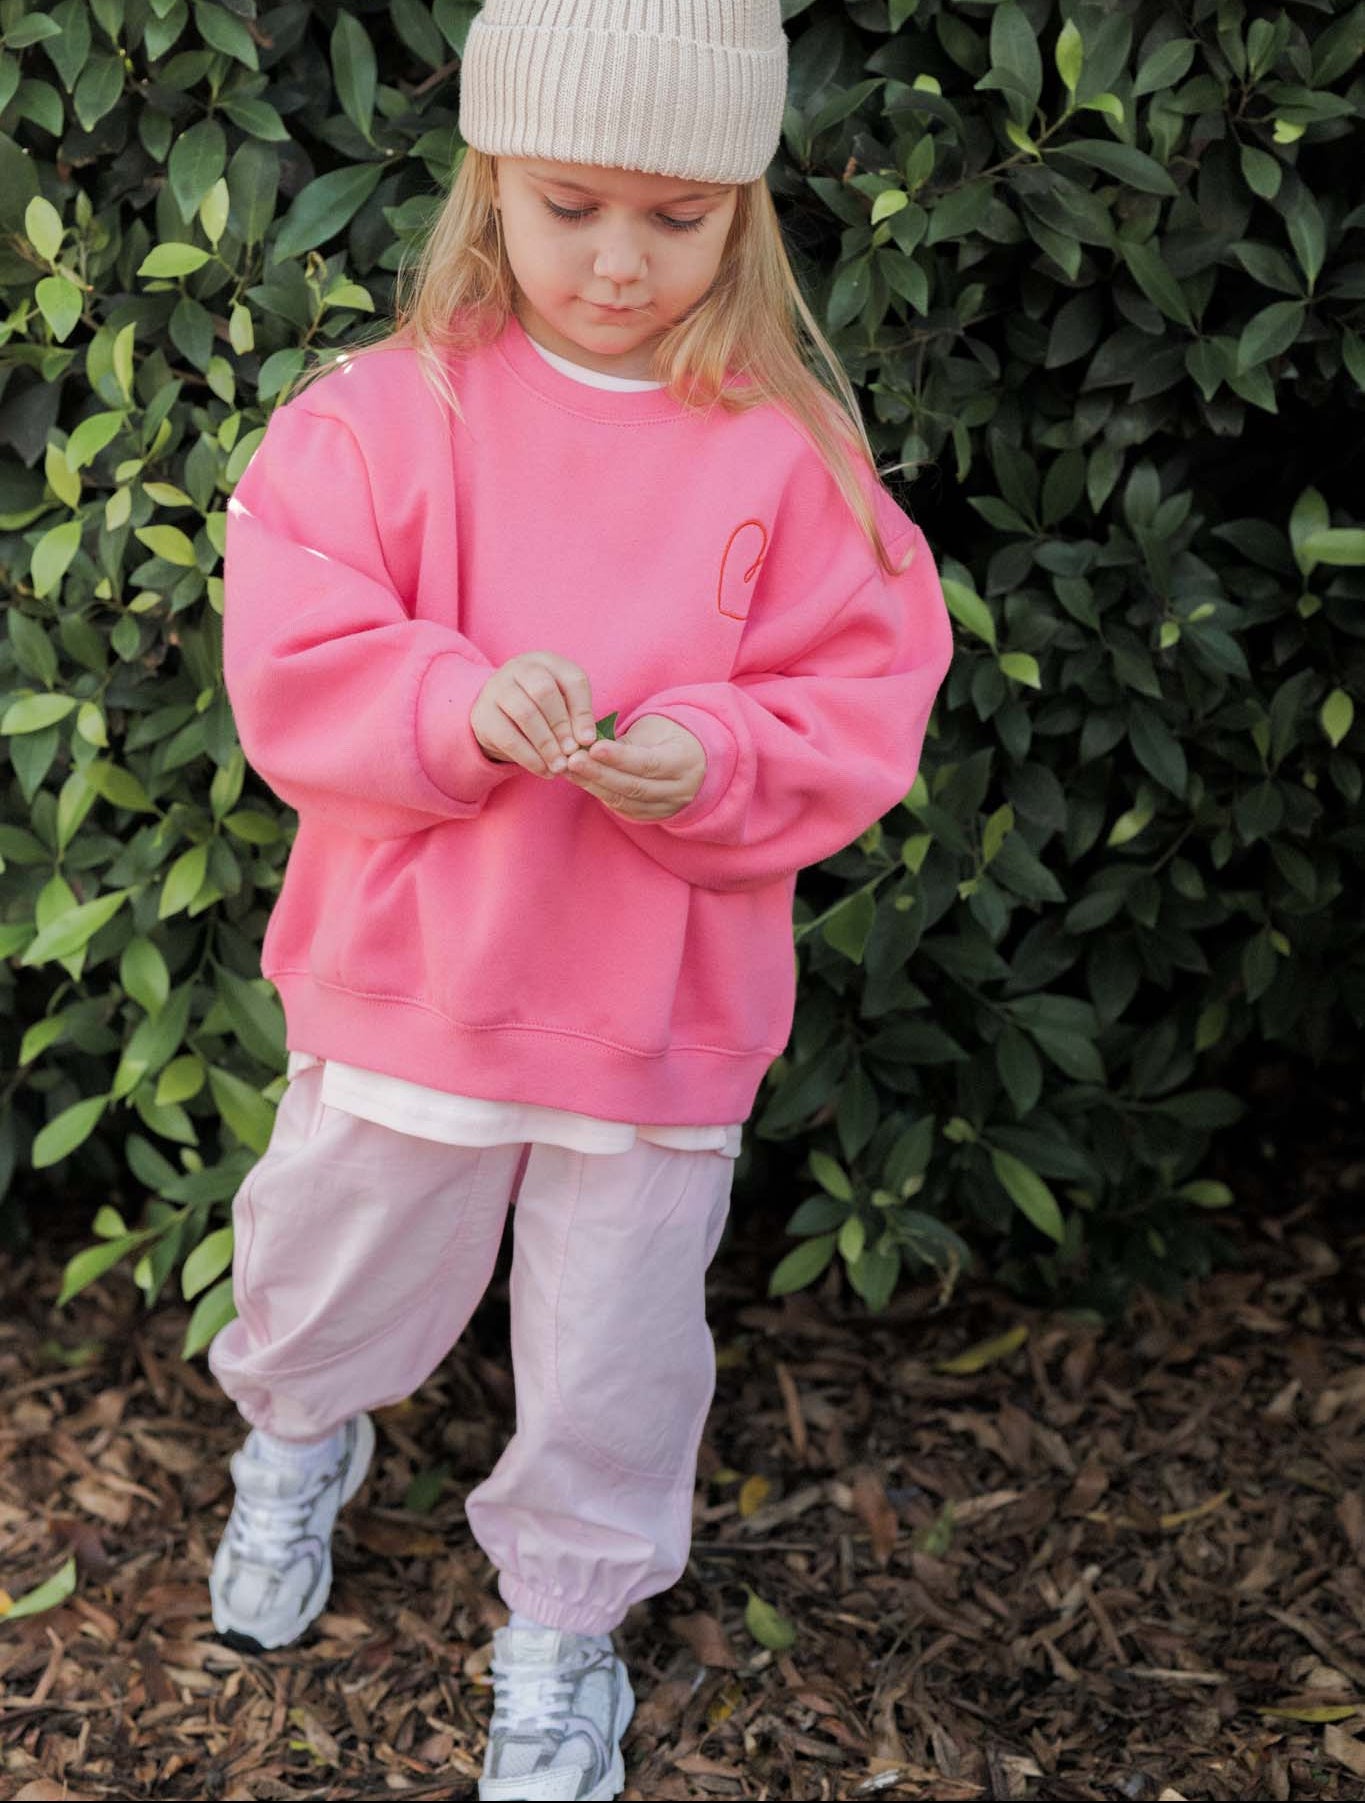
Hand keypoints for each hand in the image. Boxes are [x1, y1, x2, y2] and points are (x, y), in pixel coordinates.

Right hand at [470, 652, 597, 777]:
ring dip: (546, 745)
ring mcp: (497, 689)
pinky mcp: (483, 715)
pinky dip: (530, 758)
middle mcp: (519, 668)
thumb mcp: (561, 704)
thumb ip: (576, 717)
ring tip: (560, 766)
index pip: (572, 679)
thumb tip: (586, 740)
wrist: (498, 714)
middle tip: (572, 752)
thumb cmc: (540, 708)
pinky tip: (544, 771)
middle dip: (561, 726)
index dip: (583, 711)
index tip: (588, 740)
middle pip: (544, 692)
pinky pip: (508, 738)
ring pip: (525, 714)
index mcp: (547, 661)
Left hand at [561, 714, 705, 820]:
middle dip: (599, 774)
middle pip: (633, 786)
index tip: (593, 748)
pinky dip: (598, 794)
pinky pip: (620, 808)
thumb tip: (590, 747)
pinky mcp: (649, 816)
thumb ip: (626, 742)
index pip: (648, 763)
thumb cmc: (667, 737)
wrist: (691, 761)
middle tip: (571, 760)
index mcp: (684, 762)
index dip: (620, 758)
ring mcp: (664, 807)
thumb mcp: (654, 731)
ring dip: (592, 785)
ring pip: (624, 801)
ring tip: (568, 769)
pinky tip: (579, 780)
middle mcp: (678, 790)